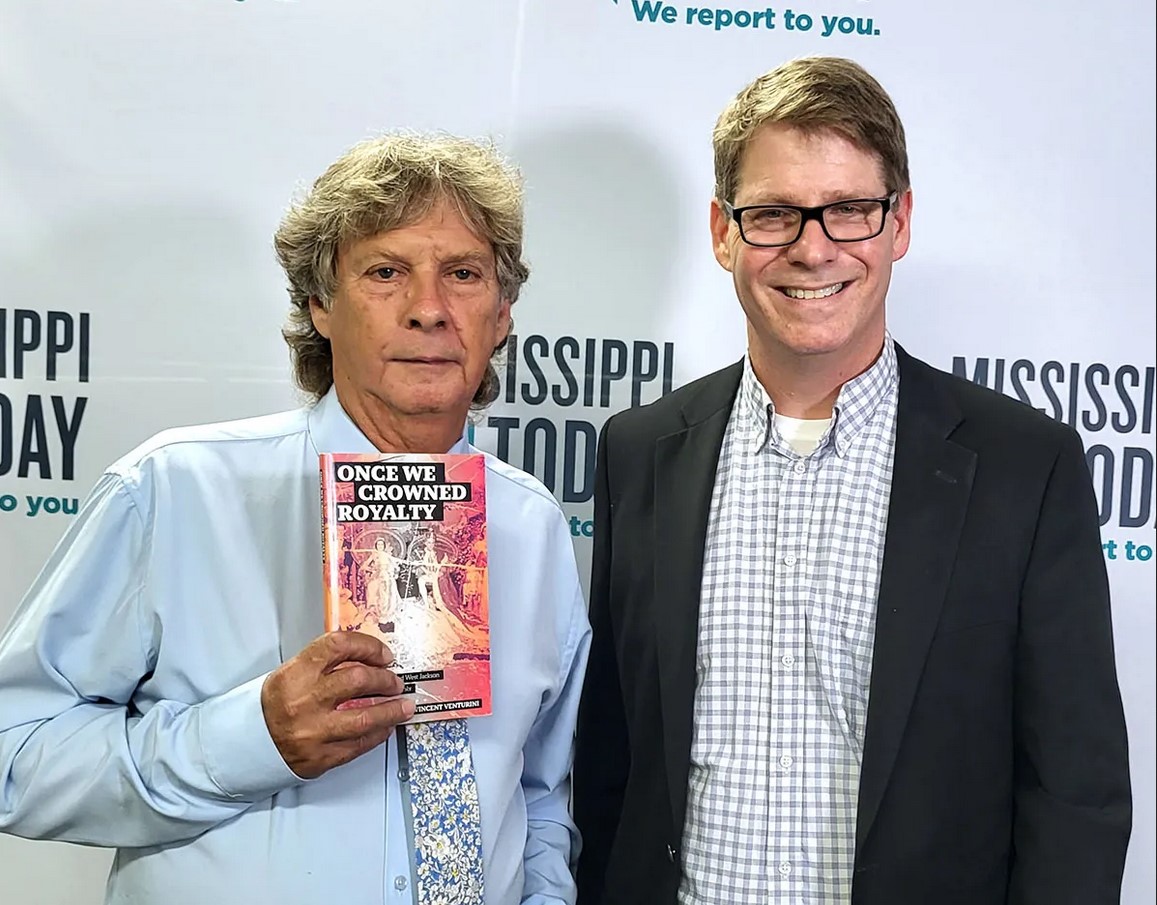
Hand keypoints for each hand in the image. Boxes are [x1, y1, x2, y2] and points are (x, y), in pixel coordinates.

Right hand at [261, 631, 414, 778]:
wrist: (245, 744)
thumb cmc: (273, 705)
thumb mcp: (291, 673)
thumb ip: (325, 665)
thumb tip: (366, 659)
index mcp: (296, 673)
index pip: (339, 646)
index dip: (368, 646)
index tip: (383, 654)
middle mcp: (305, 700)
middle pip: (359, 680)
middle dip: (385, 679)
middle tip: (395, 681)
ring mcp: (314, 730)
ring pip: (365, 717)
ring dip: (392, 710)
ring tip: (404, 706)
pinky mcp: (320, 757)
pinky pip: (358, 745)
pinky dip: (378, 734)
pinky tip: (386, 727)